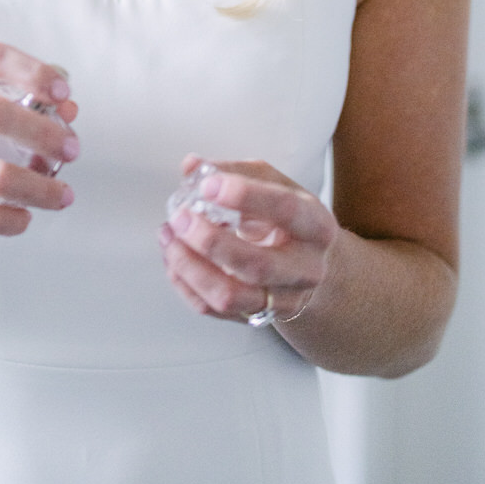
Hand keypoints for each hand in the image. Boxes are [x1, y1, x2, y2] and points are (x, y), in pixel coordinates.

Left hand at [158, 155, 336, 322]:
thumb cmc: (288, 219)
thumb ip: (235, 170)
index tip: (208, 185)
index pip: (286, 210)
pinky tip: (173, 259)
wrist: (312, 266)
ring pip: (231, 295)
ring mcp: (282, 299)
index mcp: (316, 226)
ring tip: (169, 237)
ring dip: (190, 267)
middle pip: (257, 264)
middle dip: (210, 241)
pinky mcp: (258, 318)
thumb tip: (192, 165)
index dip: (245, 196)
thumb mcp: (274, 185)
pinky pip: (214, 310)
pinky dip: (186, 284)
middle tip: (180, 217)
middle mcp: (305, 269)